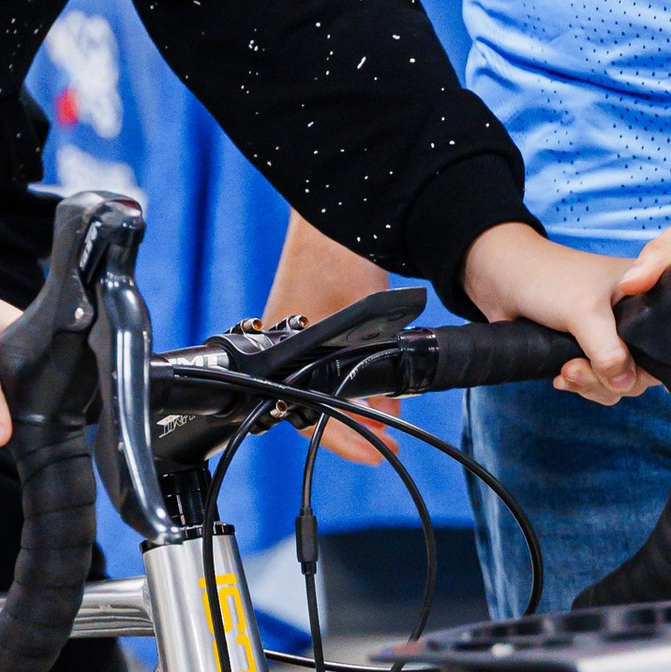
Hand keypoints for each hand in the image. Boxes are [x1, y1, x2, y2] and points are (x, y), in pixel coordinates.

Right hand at [257, 215, 398, 459]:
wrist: (331, 217)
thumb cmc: (337, 261)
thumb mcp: (360, 324)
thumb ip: (371, 370)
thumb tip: (386, 411)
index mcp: (285, 353)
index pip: (307, 416)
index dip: (341, 441)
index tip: (373, 454)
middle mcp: (283, 350)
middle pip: (314, 406)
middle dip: (351, 428)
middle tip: (385, 443)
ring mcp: (294, 336)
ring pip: (321, 386)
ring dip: (354, 404)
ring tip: (387, 419)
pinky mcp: (308, 321)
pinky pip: (326, 365)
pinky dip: (352, 378)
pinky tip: (379, 385)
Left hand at [462, 222, 638, 401]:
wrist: (501, 278)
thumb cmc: (546, 278)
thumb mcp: (584, 312)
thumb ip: (609, 352)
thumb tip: (625, 385)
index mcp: (647, 294)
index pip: (666, 343)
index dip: (646, 365)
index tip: (614, 370)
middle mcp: (634, 317)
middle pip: (642, 370)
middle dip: (608, 378)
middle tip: (574, 367)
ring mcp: (610, 336)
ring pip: (618, 381)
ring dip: (591, 384)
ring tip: (564, 371)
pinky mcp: (587, 350)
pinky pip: (597, 381)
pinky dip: (581, 384)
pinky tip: (560, 378)